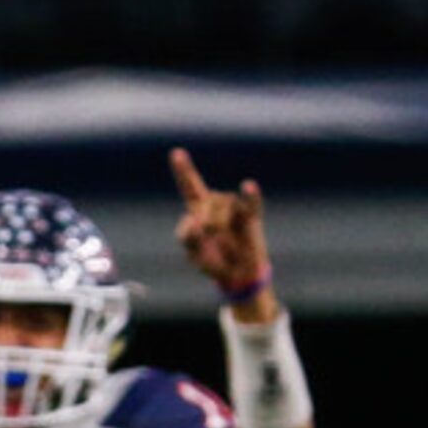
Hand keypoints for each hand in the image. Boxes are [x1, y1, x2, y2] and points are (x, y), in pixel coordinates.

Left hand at [170, 148, 270, 296]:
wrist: (236, 274)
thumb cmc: (212, 260)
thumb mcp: (192, 253)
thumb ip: (187, 237)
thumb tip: (197, 222)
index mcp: (198, 209)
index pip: (190, 186)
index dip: (184, 170)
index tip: (176, 153)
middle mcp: (217, 203)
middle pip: (205, 203)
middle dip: (205, 224)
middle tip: (212, 241)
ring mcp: (235, 207)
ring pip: (222, 207)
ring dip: (221, 227)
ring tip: (226, 243)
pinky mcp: (251, 215)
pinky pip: (251, 202)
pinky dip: (250, 195)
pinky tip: (248, 187)